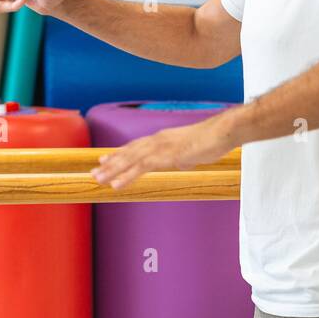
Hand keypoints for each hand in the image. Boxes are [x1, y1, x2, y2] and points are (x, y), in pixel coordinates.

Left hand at [93, 116, 238, 189]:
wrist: (223, 132)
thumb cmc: (214, 140)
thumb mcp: (194, 151)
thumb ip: (184, 156)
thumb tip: (182, 162)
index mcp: (164, 138)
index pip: (137, 146)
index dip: (120, 153)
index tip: (105, 158)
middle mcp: (158, 140)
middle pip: (129, 152)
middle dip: (111, 162)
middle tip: (95, 172)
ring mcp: (161, 147)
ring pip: (130, 160)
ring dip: (113, 170)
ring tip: (98, 179)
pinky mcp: (166, 156)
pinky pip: (141, 168)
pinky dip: (127, 176)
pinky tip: (116, 185)